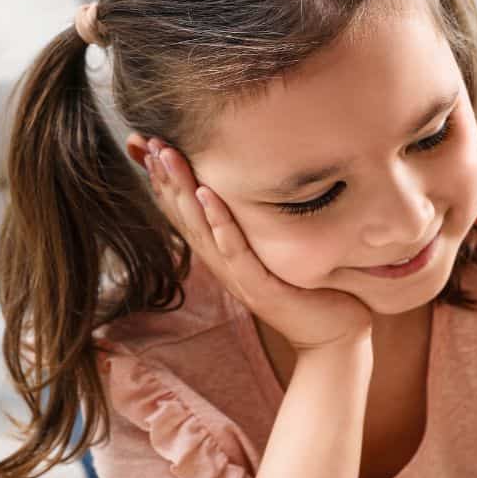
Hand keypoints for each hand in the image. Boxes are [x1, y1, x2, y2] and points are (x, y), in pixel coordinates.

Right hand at [139, 137, 372, 351]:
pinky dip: (219, 222)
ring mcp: (238, 277)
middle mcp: (223, 265)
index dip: (163, 181)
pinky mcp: (260, 288)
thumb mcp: (274, 251)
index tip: (144, 145)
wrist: (332, 336)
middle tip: (146, 141)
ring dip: (182, 190)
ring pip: (201, 228)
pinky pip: (234, 250)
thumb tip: (255, 186)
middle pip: (185, 216)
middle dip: (165, 177)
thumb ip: (258, 224)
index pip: (185, 213)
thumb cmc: (308, 291)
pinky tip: (207, 195)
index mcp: (223, 255)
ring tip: (167, 156)